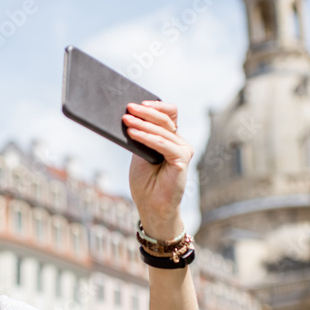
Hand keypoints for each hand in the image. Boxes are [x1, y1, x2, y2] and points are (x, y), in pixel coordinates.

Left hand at [122, 100, 193, 240]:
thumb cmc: (145, 183)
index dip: (156, 106)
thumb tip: (129, 116)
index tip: (137, 103)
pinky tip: (133, 133)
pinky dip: (147, 138)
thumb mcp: (139, 154)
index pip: (170, 114)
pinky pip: (163, 144)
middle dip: (145, 112)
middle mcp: (180, 143)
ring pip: (164, 131)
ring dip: (143, 124)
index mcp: (171, 139)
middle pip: (166, 119)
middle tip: (128, 107)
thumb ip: (140, 136)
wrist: (151, 207)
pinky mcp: (182, 160)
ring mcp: (183, 151)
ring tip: (126, 120)